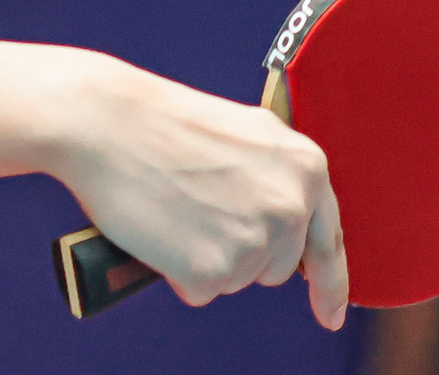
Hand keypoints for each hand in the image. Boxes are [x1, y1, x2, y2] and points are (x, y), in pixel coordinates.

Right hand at [50, 55, 347, 328]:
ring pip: (237, 279)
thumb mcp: (247, 135)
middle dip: (243, 251)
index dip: (330, 285)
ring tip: (178, 209)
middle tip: (200, 208)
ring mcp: (255, 239)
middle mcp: (290, 206)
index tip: (331, 315)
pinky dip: (178, 271)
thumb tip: (290, 219)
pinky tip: (163, 230)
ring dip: (208, 258)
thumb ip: (280, 176)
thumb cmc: (166, 124)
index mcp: (306, 166)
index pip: (328, 241)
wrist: (108, 122)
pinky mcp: (214, 269)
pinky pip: (200, 291)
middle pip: (277, 266)